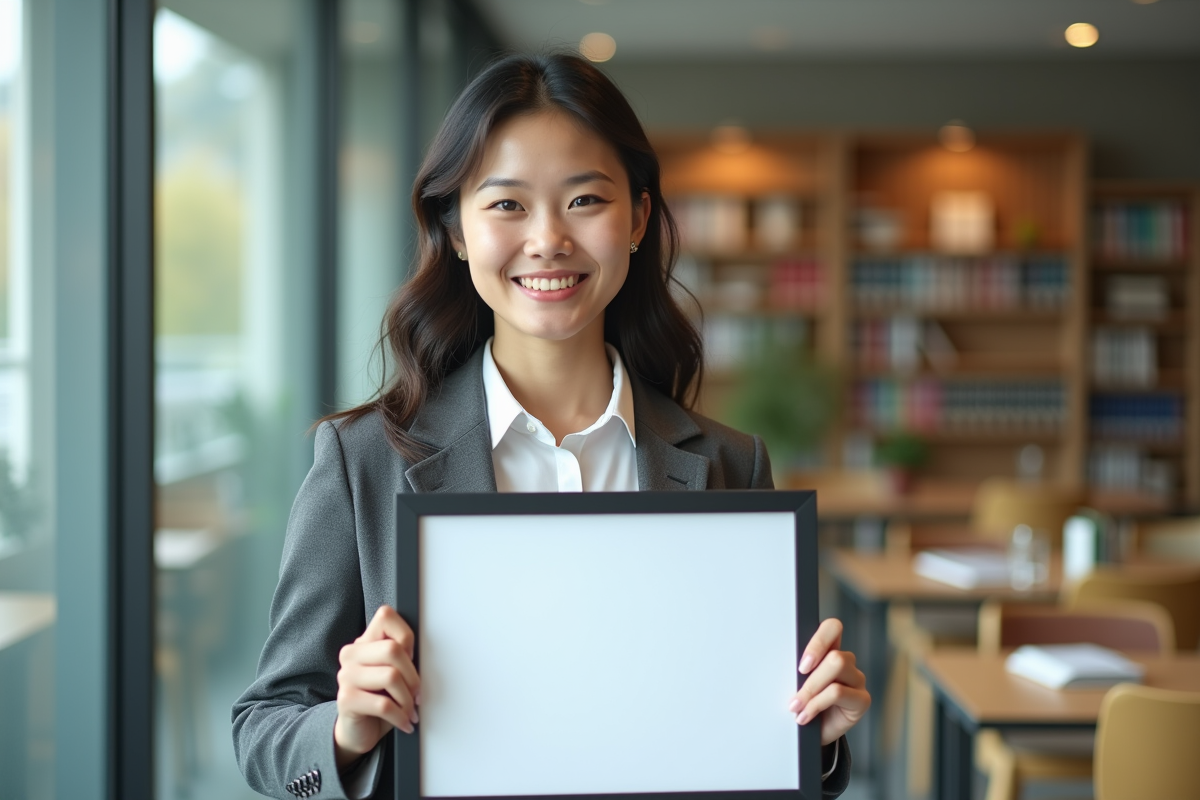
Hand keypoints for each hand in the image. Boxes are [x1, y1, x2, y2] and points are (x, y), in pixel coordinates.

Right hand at [334, 605, 421, 767]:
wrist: (358, 732)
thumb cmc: (380, 700)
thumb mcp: (393, 674)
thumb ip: (401, 657)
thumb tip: (423, 655)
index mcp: (363, 643)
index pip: (386, 616)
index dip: (406, 636)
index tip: (413, 658)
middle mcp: (351, 655)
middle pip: (393, 649)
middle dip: (413, 677)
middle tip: (417, 695)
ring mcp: (346, 676)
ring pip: (391, 677)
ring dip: (408, 700)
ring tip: (410, 710)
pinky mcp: (345, 700)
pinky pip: (383, 704)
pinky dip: (400, 716)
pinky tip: (404, 722)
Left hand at [788, 618, 869, 745]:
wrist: (813, 734)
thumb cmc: (804, 705)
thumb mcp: (796, 684)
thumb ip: (798, 671)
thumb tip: (782, 665)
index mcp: (830, 650)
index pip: (833, 628)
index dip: (818, 642)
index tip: (801, 666)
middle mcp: (847, 662)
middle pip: (836, 656)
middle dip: (811, 678)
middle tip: (794, 695)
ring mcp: (857, 679)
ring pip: (836, 670)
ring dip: (811, 691)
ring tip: (797, 708)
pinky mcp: (862, 699)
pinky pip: (837, 693)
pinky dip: (816, 705)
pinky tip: (805, 716)